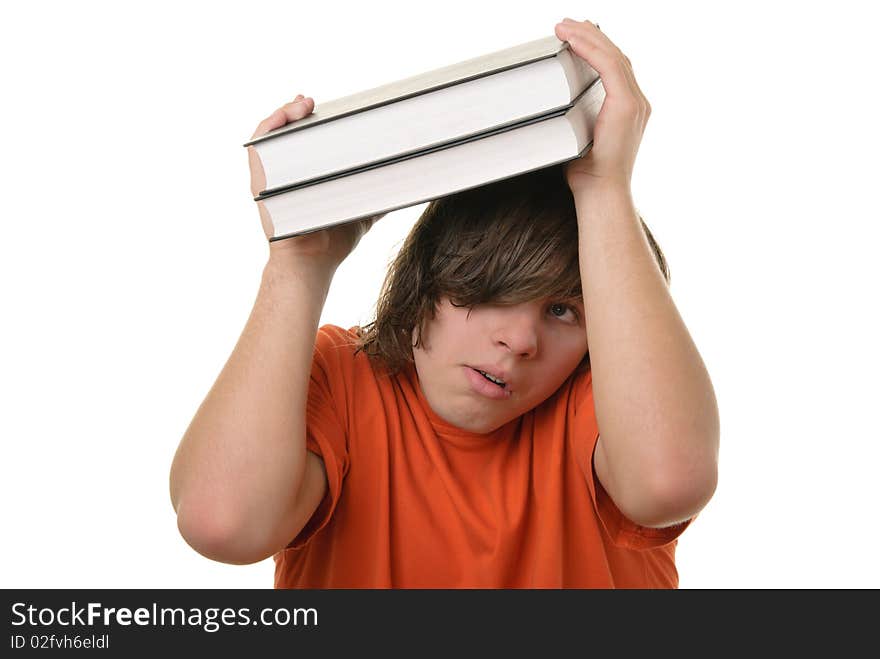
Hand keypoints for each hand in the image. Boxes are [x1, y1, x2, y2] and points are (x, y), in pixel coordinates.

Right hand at [248, 95, 383, 268]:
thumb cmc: (335, 240)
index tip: (325, 107)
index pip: (305, 139)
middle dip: (297, 112)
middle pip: (288, 133)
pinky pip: (258, 147)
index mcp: (306, 175)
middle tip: (313, 101)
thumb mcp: (362, 208)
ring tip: (305, 104)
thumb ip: (378, 193)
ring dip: (285, 114)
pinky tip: (288, 116)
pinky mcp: (261, 182)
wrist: (314, 263)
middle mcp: (285, 173)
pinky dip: (270, 126)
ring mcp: (271, 177)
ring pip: (271, 135)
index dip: (311, 119)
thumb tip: (408, 183)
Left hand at [553, 19, 650, 194]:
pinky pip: (609, 66)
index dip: (597, 46)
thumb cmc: (586, 173)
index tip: (576, 34)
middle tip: (567, 23)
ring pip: (613, 56)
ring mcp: (635, 103)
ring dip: (587, 37)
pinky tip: (572, 40)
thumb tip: (556, 103)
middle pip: (616, 56)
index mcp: (630, 108)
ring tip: (564, 26)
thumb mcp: (580, 137)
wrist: (600, 192)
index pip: (616, 67)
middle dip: (591, 35)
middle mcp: (638, 103)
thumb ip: (579, 116)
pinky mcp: (626, 106)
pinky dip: (590, 49)